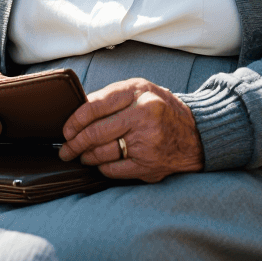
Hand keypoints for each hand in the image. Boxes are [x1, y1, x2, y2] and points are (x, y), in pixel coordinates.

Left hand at [59, 78, 202, 182]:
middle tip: (66, 149)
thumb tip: (76, 112)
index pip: (95, 106)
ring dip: (86, 157)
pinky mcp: (149, 165)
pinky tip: (101, 164)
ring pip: (102, 153)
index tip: (66, 130)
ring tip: (82, 155)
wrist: (195, 134)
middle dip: (74, 144)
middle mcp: (143, 116)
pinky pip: (114, 170)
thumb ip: (110, 97)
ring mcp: (147, 142)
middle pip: (95, 133)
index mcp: (138, 93)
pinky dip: (103, 168)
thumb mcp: (139, 90)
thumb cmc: (161, 109)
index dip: (74, 121)